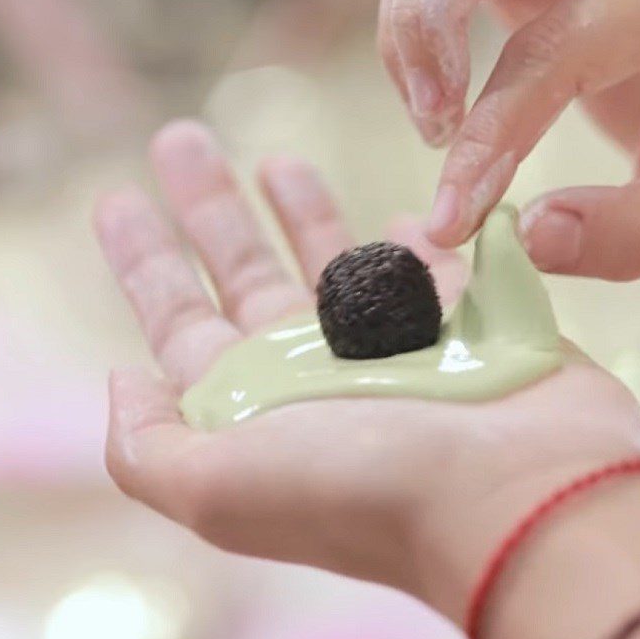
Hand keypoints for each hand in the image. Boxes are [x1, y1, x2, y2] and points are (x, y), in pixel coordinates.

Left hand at [95, 120, 639, 627]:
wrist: (521, 500)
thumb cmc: (366, 489)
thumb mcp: (220, 490)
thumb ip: (149, 445)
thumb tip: (123, 378)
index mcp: (255, 402)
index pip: (180, 317)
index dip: (146, 259)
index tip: (118, 199)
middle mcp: (314, 371)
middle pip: (246, 272)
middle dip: (213, 206)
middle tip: (180, 138)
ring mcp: (389, 341)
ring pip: (332, 257)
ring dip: (300, 207)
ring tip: (275, 157)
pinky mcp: (459, 316)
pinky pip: (424, 260)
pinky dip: (407, 234)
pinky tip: (394, 205)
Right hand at [377, 0, 639, 278]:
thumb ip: (627, 234)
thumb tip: (528, 235)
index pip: (554, 44)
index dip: (489, 132)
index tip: (455, 215)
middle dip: (422, 21)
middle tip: (434, 124)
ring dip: (408, 11)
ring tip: (434, 111)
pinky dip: (410, 0)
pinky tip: (433, 76)